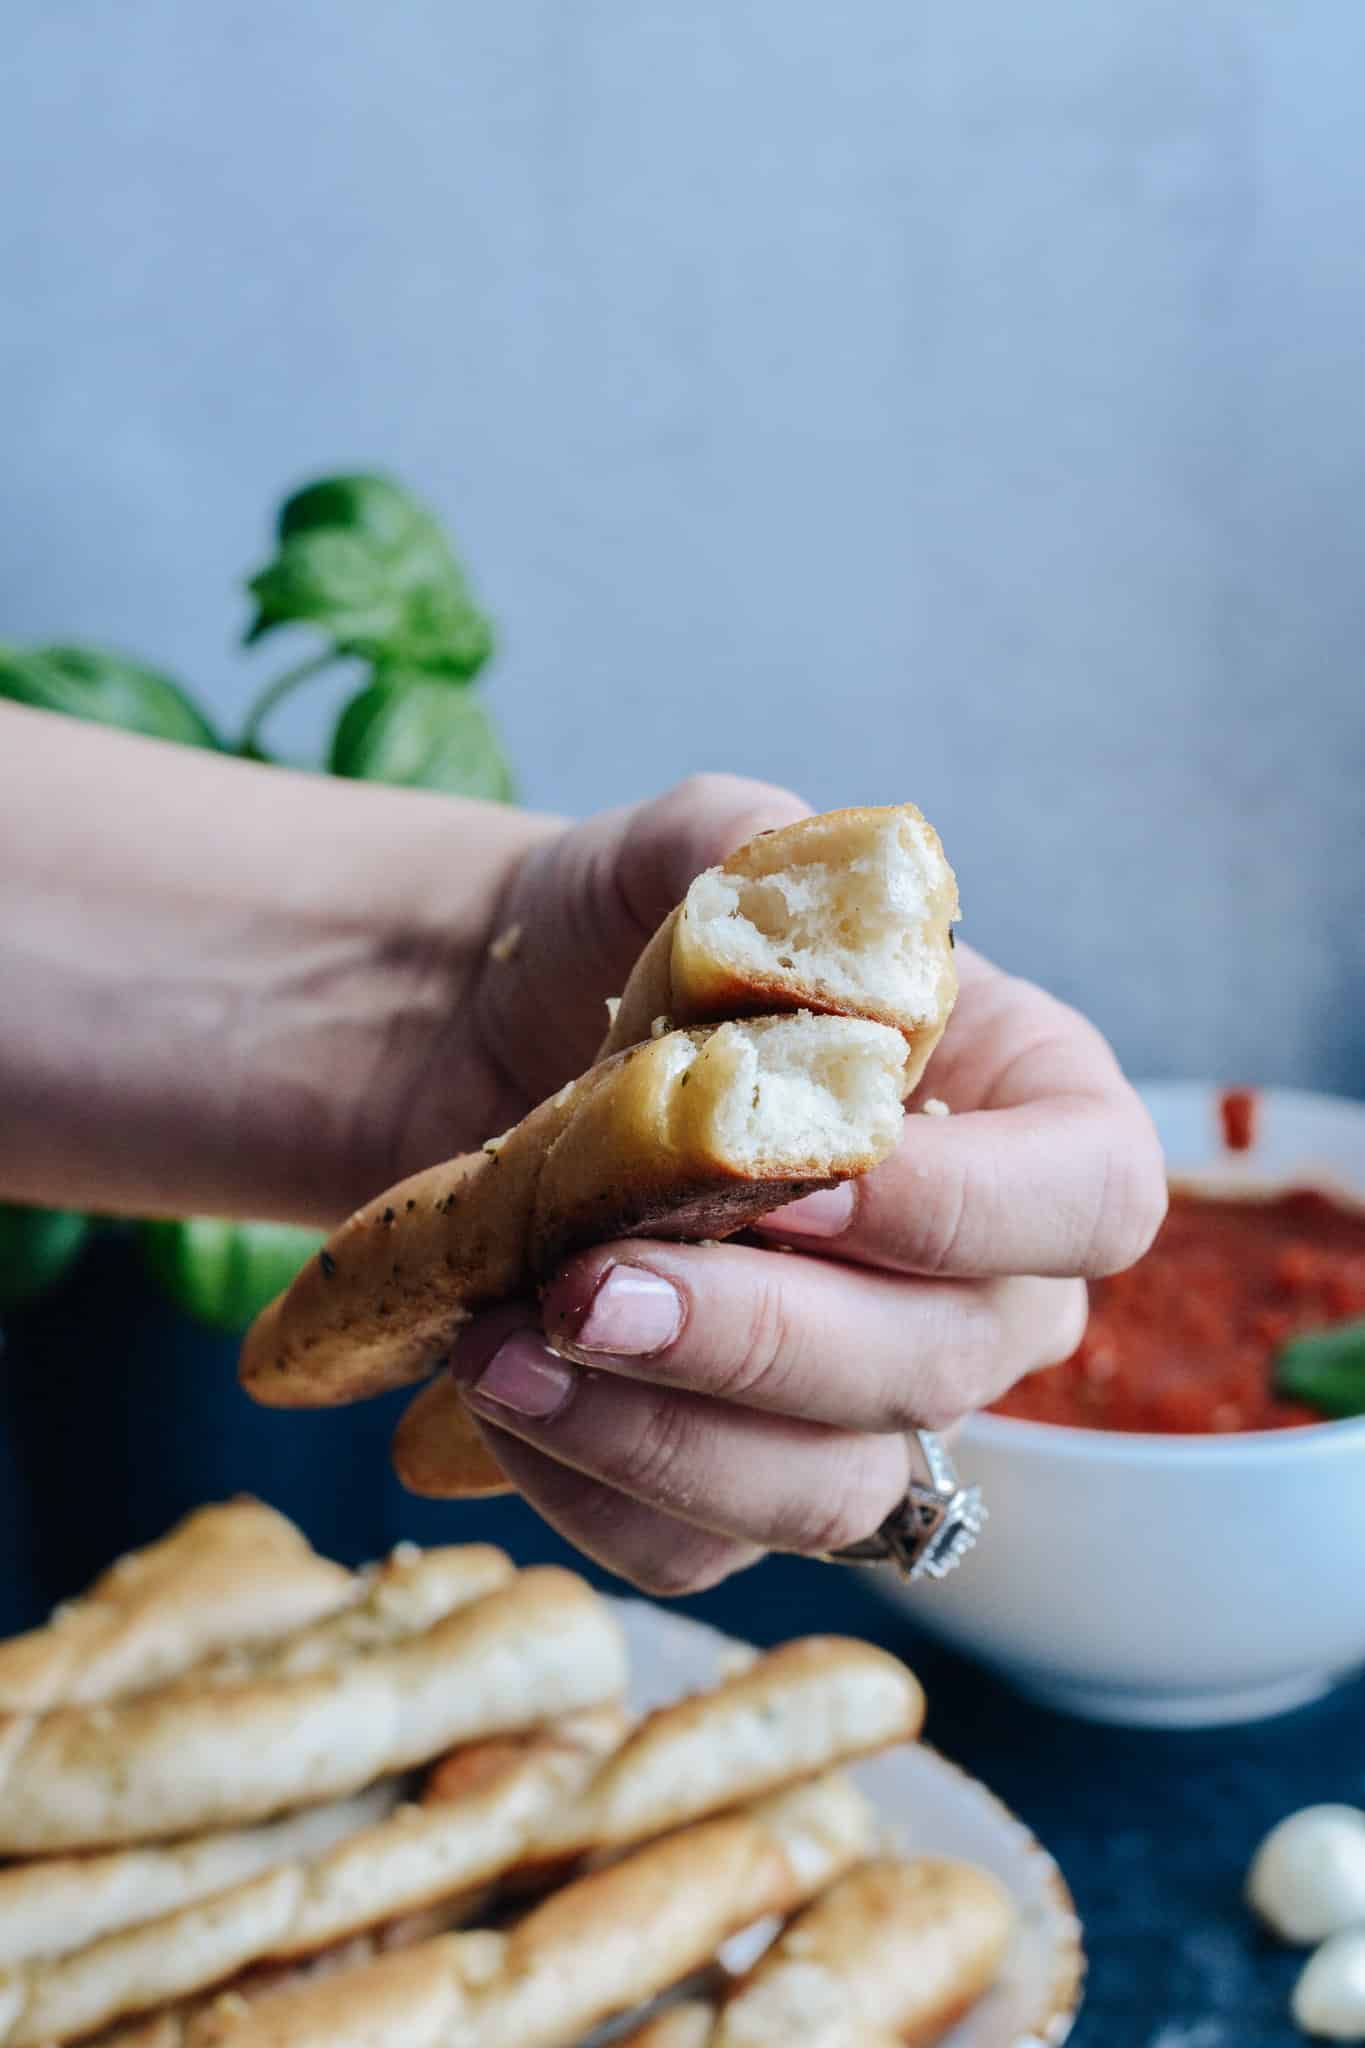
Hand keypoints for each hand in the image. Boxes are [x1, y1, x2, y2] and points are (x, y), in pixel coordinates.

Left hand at [428, 777, 1167, 1594]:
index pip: (1091, 1196)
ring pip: (831, 1492)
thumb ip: (752, 849)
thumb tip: (805, 916)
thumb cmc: (620, 938)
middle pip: (946, 1364)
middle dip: (762, 1337)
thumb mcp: (681, 854)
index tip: (805, 1184)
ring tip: (500, 1348)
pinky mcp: (734, 1477)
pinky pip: (697, 1547)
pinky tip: (490, 1397)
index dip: (969, 1212)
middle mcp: (973, 1281)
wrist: (477, 1036)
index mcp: (1022, 1111)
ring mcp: (859, 1400)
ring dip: (663, 1439)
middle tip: (590, 1285)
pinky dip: (587, 1490)